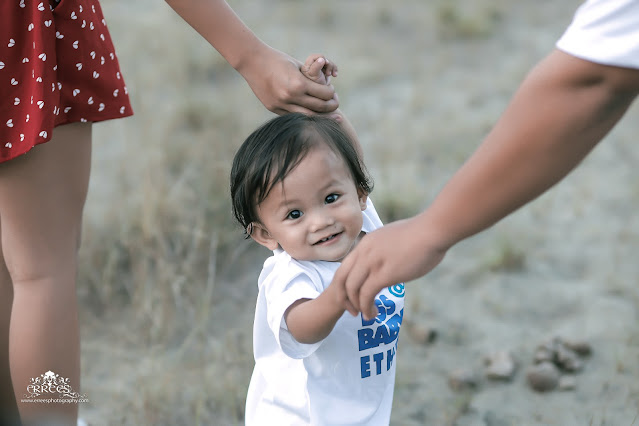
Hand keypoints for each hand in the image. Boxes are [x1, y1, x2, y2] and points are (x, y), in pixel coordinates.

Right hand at [238, 47, 338, 114]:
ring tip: (328, 113)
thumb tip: (325, 87)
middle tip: (334, 103)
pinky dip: (304, 115)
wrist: (252, 61)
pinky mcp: (274, 108)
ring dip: (320, 116)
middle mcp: (290, 96)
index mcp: (298, 83)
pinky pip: (294, 116)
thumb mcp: (297, 66)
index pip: (324, 94)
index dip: (332, 94)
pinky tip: (311, 113)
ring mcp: (281, 105)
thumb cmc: (277, 59)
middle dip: (330, 107)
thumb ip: (310, 77)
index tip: (333, 91)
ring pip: (308, 117)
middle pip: (319, 108)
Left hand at [300, 54, 338, 85]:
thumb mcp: (314, 76)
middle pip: (322, 58)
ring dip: (332, 67)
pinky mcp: (323, 72)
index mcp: (306, 67)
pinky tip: (335, 75)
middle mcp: (311, 67)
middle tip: (329, 73)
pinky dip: (334, 69)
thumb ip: (316, 67)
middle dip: (328, 64)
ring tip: (333, 75)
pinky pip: (330, 66)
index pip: (314, 57)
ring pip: (327, 62)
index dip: (322, 59)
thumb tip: (322, 59)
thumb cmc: (314, 88)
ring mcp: (318, 69)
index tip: (326, 65)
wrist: (319, 98)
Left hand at [334, 215, 448, 320]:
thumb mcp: (394, 239)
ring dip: (356, 306)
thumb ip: (385, 250)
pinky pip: (366, 295)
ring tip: (366, 315)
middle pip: (340, 278)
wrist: (432, 230)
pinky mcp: (384, 274)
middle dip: (343, 298)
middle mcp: (364, 252)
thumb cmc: (422, 235)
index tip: (352, 297)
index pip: (344, 267)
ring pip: (351, 289)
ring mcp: (372, 262)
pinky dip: (366, 308)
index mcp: (366, 243)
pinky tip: (373, 314)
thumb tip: (389, 260)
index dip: (344, 285)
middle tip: (352, 311)